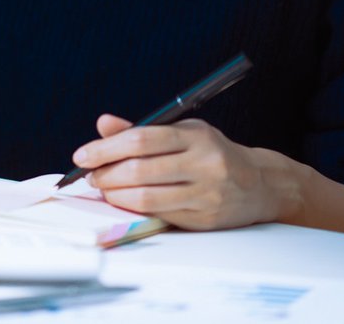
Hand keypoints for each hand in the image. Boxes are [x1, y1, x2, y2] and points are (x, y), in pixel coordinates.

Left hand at [70, 115, 290, 231]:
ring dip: (116, 194)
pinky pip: (160, 215)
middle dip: (106, 174)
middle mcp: (203, 164)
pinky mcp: (204, 219)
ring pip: (147, 197)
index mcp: (196, 136)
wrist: (260, 184)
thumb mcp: (184, 131)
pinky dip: (134, 209)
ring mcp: (205, 194)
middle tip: (90, 175)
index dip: (106, 148)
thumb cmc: (214, 153)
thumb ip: (142, 130)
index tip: (83, 155)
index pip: (142, 140)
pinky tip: (125, 201)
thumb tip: (103, 124)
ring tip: (104, 188)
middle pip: (140, 170)